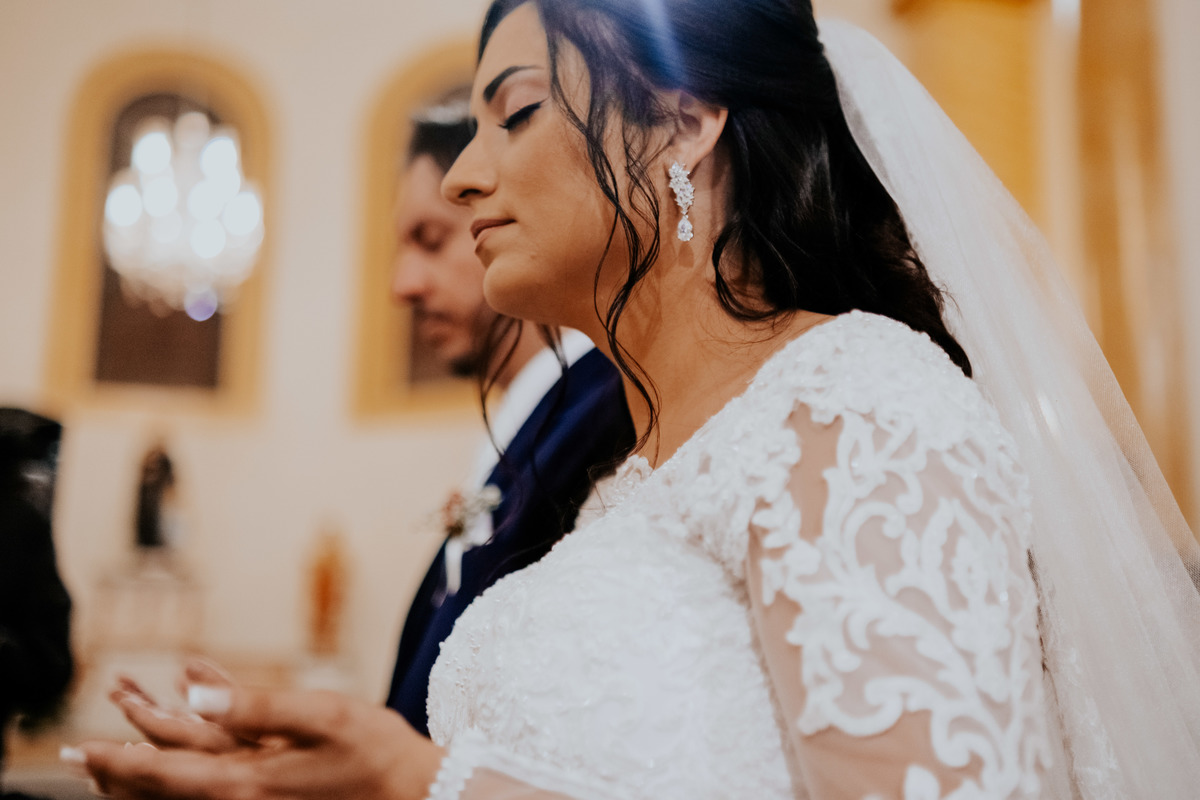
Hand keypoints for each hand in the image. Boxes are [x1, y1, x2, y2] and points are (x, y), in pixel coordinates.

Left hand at [76, 677, 443, 799]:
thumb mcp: (321, 716)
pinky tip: (191, 741)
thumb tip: (193, 695)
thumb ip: (258, 706)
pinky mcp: (273, 797)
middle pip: (162, 791)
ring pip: (183, 793)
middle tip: (81, 758)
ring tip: (116, 760)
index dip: (114, 762)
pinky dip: (187, 767)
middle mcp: (242, 799)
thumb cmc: (374, 752)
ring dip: (145, 774)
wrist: (414, 792)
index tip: (77, 753)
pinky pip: (214, 784)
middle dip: (119, 771)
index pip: (161, 773)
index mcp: (245, 780)